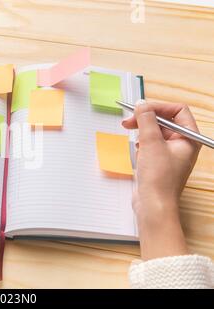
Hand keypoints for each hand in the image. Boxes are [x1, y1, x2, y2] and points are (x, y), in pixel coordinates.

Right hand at [122, 101, 200, 259]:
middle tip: (128, 121)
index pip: (177, 111)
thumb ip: (146, 119)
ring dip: (142, 133)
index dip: (158, 107)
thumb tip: (141, 104)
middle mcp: (183, 146)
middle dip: (146, 120)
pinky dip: (142, 146)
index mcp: (189, 138)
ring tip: (135, 141)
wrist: (153, 205)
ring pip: (155, 134)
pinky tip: (138, 153)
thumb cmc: (159, 178)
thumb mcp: (151, 142)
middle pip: (164, 122)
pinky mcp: (159, 164)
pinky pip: (150, 146)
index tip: (140, 109)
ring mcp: (171, 155)